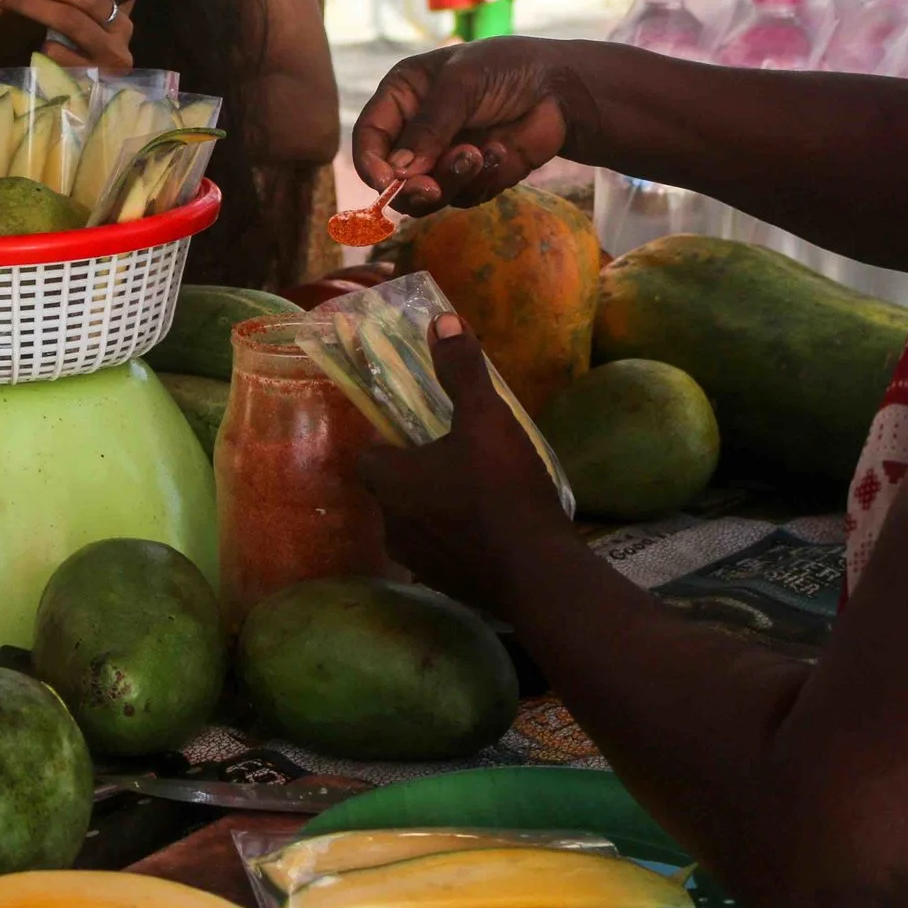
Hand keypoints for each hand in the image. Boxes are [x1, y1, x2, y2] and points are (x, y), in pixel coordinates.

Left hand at [0, 0, 161, 72]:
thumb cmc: (75, 59)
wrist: (80, 112)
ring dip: (34, 8)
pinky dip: (44, 48)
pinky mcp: (90, 82)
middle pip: (88, 1)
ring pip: (70, 23)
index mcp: (121, 19)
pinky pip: (59, 54)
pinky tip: (40, 52)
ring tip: (5, 1)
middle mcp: (120, 38)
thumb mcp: (84, 28)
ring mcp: (107, 61)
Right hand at [351, 37, 569, 211]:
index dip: (370, 163)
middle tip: (432, 188)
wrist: (562, 88)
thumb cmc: (507, 69)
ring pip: (428, 195)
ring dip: (452, 180)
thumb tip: (396, 173)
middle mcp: (417, 131)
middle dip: (411, 186)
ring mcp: (445, 158)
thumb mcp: (462, 83)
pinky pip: (465, 198)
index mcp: (403, 97)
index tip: (384, 183)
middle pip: (393, 177)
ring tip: (480, 155)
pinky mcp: (474, 178)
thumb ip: (429, 126)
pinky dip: (484, 180)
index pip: (369, 137)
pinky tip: (504, 151)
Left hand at [356, 315, 564, 616]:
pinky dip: (458, 539)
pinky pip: (443, 553)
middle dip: (416, 474)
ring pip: (416, 524)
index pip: (369, 457)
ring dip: (437, 508)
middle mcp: (393, 525)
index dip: (388, 442)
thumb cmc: (503, 488)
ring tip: (475, 490)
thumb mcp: (486, 417)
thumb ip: (461, 370)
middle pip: (392, 491)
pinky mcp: (447, 587)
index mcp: (391, 483)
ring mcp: (418, 562)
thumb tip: (442, 320)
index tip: (418, 431)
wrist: (538, 573)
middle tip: (454, 455)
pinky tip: (492, 528)